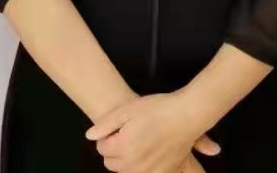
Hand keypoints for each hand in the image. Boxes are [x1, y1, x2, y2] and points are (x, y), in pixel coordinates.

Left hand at [85, 91, 219, 172]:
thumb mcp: (128, 109)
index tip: (119, 126)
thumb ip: (106, 124)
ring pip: (125, 171)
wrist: (187, 115)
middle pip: (111, 163)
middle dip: (115, 149)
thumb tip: (89, 136)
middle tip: (129, 132)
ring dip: (127, 160)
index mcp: (123, 148)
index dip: (108, 135)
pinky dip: (141, 166)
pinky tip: (149, 151)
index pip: (102, 148)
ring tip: (139, 140)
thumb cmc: (158, 109)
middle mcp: (133, 165)